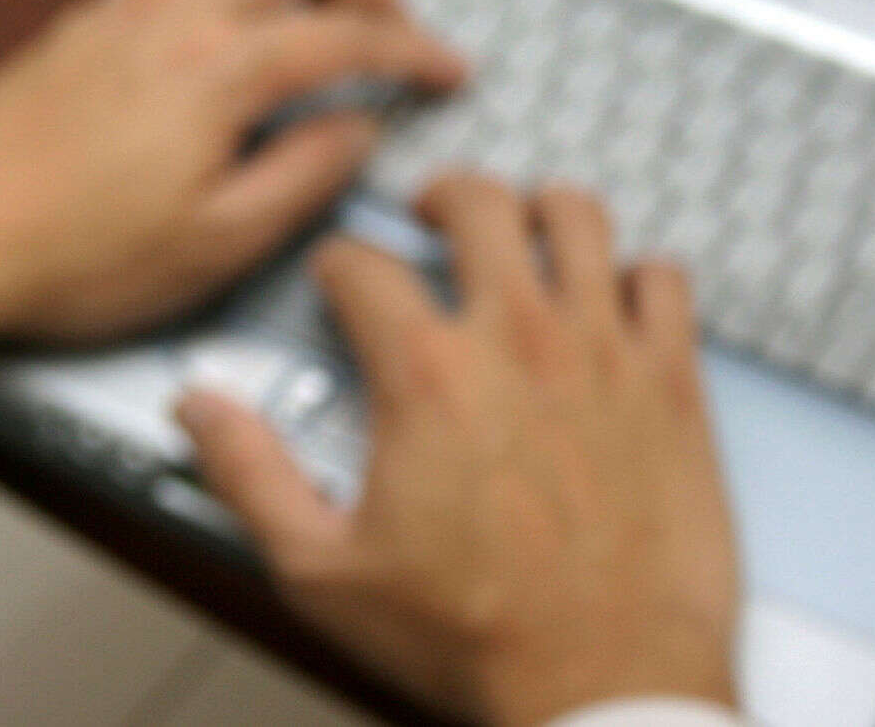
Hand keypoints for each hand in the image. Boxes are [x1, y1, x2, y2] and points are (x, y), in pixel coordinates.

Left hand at [0, 0, 464, 363]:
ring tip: (328, 9)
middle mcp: (173, 17)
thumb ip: (302, 176)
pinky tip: (235, 26)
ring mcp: (122, 11)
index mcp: (218, 69)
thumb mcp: (215, 241)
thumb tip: (356, 129)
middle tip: (398, 19)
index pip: (345, 33)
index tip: (447, 67)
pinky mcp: (85, 25)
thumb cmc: (71, 254)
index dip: (412, 49)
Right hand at [176, 175, 739, 725]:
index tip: (340, 277)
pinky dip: (637, 273)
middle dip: (442, 196)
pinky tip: (615, 298)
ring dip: (541, 211)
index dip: (337, 260)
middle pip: (478, 203)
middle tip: (432, 217)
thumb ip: (250, 476)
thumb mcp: (323, 570)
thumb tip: (201, 411)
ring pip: (578, 216)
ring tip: (523, 231)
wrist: (605, 688)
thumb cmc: (475, 636)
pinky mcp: (673, 384)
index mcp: (427, 376)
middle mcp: (518, 341)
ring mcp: (604, 353)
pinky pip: (665, 279)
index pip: (363, 263)